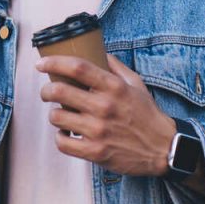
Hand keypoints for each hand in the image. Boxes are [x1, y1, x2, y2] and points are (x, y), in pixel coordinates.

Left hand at [36, 54, 176, 176]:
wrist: (163, 148)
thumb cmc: (147, 114)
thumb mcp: (136, 84)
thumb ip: (116, 67)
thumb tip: (99, 52)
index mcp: (114, 87)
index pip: (77, 68)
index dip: (54, 63)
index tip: (41, 64)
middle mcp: (104, 107)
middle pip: (60, 91)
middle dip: (46, 90)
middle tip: (47, 92)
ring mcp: (98, 131)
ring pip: (57, 117)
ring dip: (54, 114)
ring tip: (61, 114)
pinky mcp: (95, 152)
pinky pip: (62, 143)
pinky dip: (60, 137)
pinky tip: (66, 133)